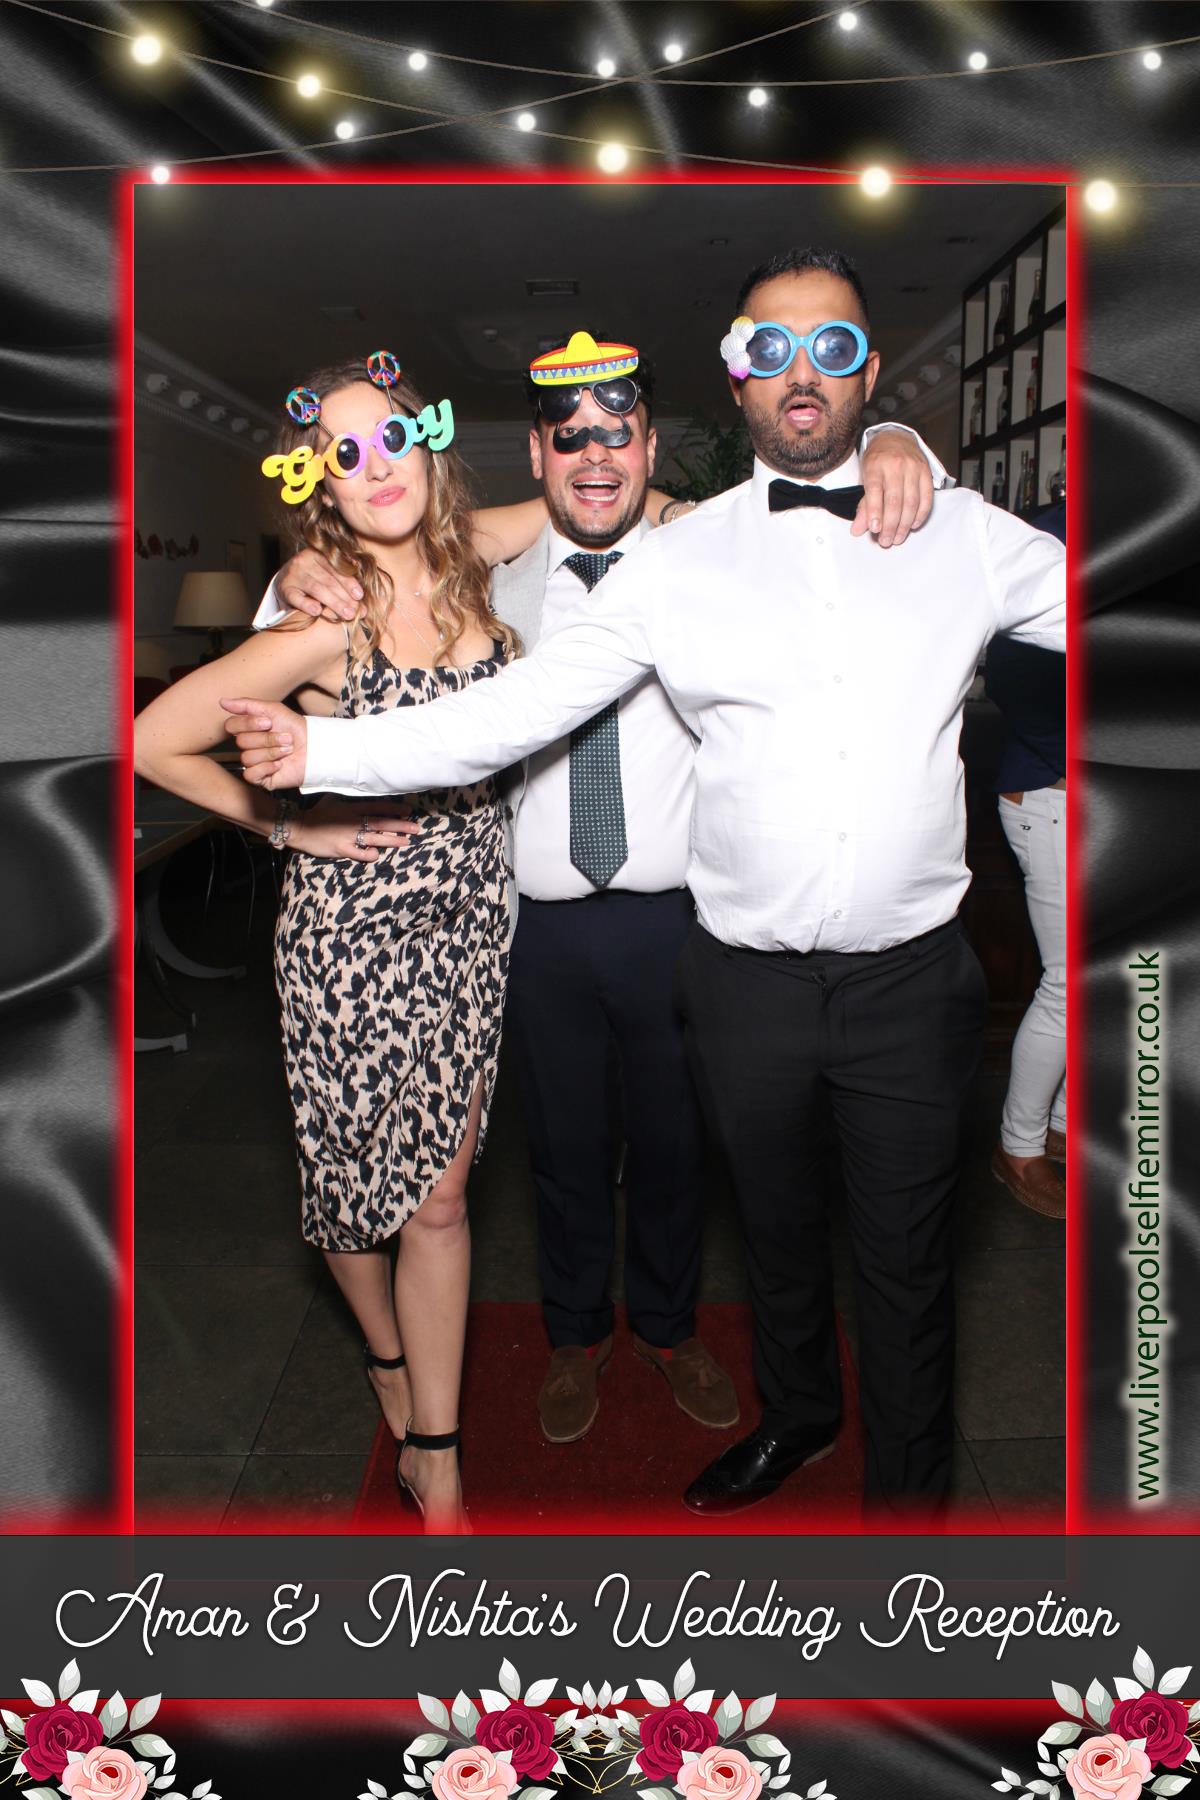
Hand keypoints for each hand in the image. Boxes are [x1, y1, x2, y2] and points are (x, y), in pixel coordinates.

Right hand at [221, 696, 307, 789]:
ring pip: (247, 758)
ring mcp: (254, 763)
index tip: (268, 722)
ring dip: (271, 752)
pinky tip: (279, 765)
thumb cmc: (296, 728)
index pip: (232, 726)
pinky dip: (267, 768)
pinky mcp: (261, 778)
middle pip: (241, 742)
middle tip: (284, 737)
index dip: (248, 724)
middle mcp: (249, 746)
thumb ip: (246, 705)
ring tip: (287, 750)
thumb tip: (222, 701)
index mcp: (248, 730)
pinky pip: (251, 774)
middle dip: (266, 739)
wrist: (314, 747)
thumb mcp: (273, 710)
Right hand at [277, 547, 363, 621]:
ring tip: (347, 614)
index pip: (336, 567)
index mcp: (318, 553)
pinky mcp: (284, 588)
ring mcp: (293, 574)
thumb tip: (363, 597)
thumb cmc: (314, 578)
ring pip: (316, 589)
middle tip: (356, 611)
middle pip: (328, 580)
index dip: (349, 582)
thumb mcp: (327, 572)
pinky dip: (307, 604)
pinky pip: (296, 597)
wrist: (286, 582)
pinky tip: (317, 611)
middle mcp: (304, 560)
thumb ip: (344, 579)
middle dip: (345, 596)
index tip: (360, 595)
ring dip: (334, 603)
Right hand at [292, 799, 420, 861]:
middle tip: (416, 828)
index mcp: (351, 808)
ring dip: (392, 840)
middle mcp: (352, 821)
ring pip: (375, 838)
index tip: (408, 810)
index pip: (377, 807)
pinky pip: (359, 853)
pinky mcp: (341, 848)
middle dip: (400, 825)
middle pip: (381, 823)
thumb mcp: (332, 799)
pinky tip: (377, 854)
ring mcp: (348, 835)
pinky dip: (369, 854)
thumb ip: (346, 797)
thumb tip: (355, 789)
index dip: (394, 808)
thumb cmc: (316, 813)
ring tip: (406, 841)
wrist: (299, 828)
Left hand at [852, 429, 933, 547]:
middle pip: (895, 501)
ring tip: (898, 537)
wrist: (896, 438)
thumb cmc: (878, 461)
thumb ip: (863, 504)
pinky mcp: (926, 472)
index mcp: (876, 465)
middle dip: (890, 525)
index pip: (875, 491)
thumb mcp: (865, 477)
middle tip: (886, 541)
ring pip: (911, 502)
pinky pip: (926, 497)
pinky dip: (921, 514)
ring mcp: (913, 468)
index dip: (875, 512)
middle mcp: (895, 465)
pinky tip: (913, 525)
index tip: (875, 529)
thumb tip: (857, 529)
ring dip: (905, 524)